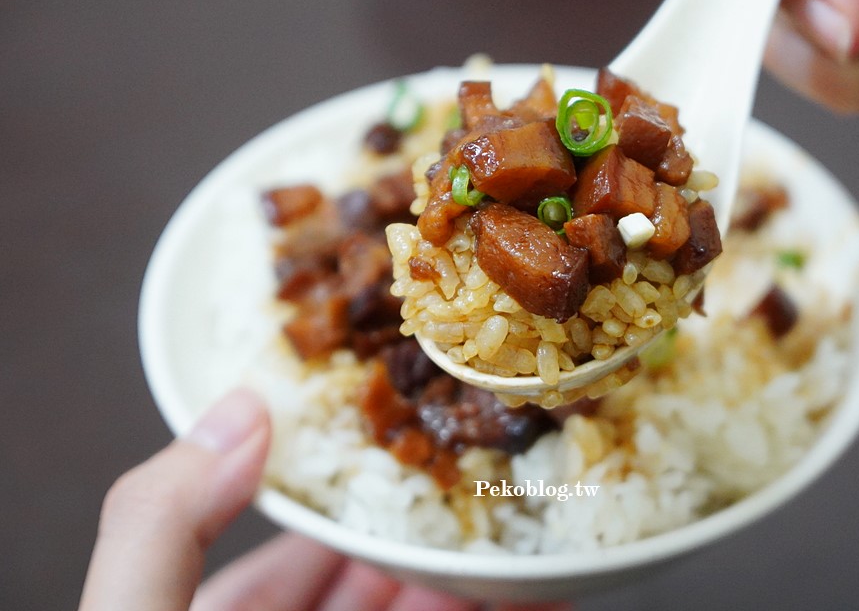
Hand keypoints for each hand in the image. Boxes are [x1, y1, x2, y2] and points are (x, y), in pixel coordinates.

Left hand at [79, 388, 570, 610]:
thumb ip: (161, 525)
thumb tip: (237, 412)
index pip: (290, 545)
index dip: (344, 484)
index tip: (400, 421)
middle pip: (375, 575)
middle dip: (434, 519)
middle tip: (490, 454)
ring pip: (430, 607)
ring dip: (489, 565)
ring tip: (538, 505)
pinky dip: (516, 610)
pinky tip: (554, 584)